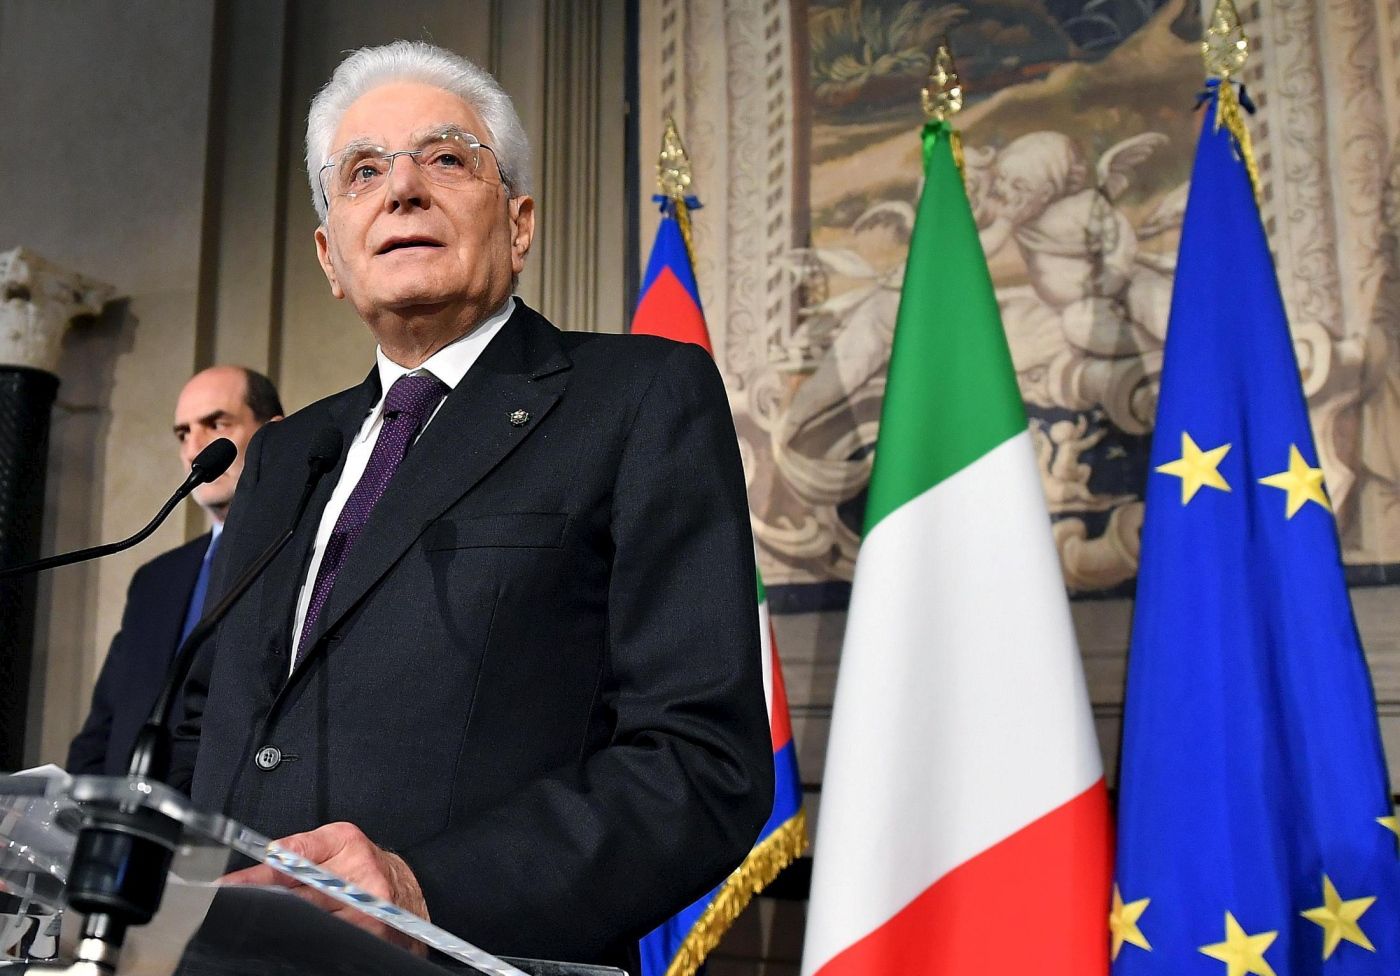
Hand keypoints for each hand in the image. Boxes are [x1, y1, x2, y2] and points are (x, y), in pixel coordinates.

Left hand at [222, 821, 428, 952]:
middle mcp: (359, 878)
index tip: (224, 887)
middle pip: (296, 897)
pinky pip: (328, 940)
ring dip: (280, 926)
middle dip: (262, 904)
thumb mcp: (341, 841)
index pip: (291, 862)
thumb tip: (265, 856)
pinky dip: (306, 940)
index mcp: (347, 846)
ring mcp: (366, 911)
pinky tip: (289, 940)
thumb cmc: (370, 866)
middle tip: (229, 910)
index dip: (254, 877)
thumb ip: (303, 847)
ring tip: (257, 926)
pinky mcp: (371, 936)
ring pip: (309, 923)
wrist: (411, 892)